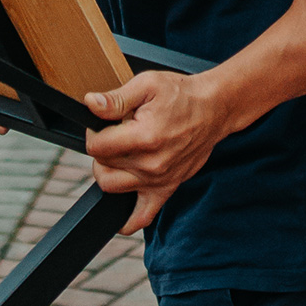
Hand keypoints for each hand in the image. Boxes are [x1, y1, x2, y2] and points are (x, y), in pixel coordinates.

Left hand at [85, 71, 238, 234]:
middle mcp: (151, 163)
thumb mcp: (147, 85)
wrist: (214, 110)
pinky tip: (120, 208)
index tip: (102, 124)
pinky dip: (127, 220)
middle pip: (102, 167)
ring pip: (112, 188)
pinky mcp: (167, 188)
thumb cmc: (182, 96)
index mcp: (144, 137)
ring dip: (109, 172)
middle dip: (101, 150)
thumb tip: (90, 104)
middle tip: (114, 135)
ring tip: (121, 155)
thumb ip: (116, 99)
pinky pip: (142, 217)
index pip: (96, 147)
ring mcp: (159, 180)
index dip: (92, 133)